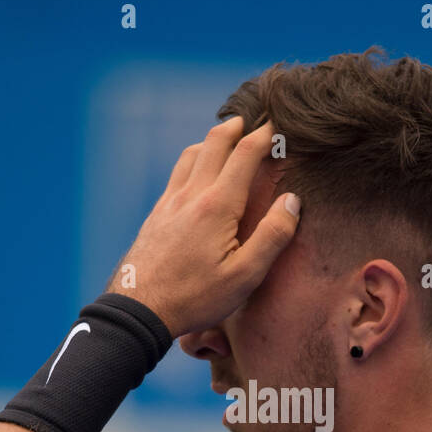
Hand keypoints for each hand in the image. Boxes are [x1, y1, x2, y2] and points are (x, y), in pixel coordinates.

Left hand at [105, 117, 300, 337]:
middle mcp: (191, 195)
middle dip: (236, 128)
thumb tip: (292, 201)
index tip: (279, 126)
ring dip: (211, 141)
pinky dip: (192, 160)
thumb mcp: (244, 276)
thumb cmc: (195, 297)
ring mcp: (169, 202)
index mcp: (217, 206)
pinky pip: (176, 174)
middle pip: (214, 144)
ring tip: (226, 140)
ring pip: (191, 155)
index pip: (245, 155)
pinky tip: (195, 173)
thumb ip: (272, 236)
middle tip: (252, 121)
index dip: (265, 135)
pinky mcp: (157, 214)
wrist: (139, 309)